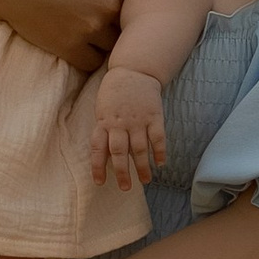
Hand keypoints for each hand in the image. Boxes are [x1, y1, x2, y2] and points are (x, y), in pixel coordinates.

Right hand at [0, 0, 131, 73]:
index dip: (120, 6)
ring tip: (74, 26)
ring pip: (111, 49)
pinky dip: (79, 55)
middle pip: (127, 29)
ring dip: (96, 43)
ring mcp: (92, 25)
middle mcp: (114, 0)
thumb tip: (135, 4)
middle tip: (87, 16)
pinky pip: (90, 63)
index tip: (100, 0)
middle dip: (110, 26)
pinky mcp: (71, 46)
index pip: (139, 4)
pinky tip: (63, 36)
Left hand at [89, 62, 165, 191]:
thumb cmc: (114, 92)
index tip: (99, 182)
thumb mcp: (102, 109)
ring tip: (145, 180)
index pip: (97, 148)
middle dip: (122, 172)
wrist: (134, 71)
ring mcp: (138, 120)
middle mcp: (119, 123)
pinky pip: (158, 138)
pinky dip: (160, 152)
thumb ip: (104, 130)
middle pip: (119, 152)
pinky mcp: (154, 116)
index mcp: (103, 122)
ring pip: (140, 148)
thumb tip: (105, 155)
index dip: (98, 166)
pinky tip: (160, 163)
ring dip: (143, 166)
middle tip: (125, 187)